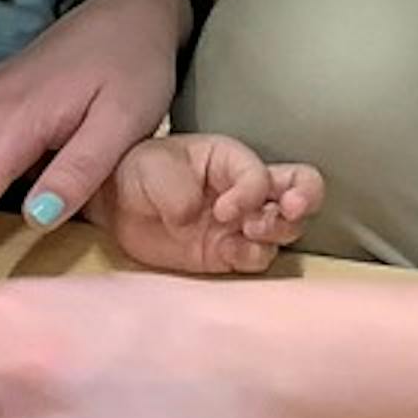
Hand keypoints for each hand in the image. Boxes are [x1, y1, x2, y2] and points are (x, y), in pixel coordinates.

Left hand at [91, 134, 322, 274]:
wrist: (114, 207)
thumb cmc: (138, 172)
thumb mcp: (151, 167)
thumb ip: (176, 189)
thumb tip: (193, 218)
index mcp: (231, 159)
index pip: (261, 174)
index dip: (251, 192)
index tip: (222, 209)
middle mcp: (246, 190)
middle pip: (303, 189)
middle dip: (304, 199)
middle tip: (288, 210)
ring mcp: (241, 224)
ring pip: (287, 228)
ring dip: (278, 232)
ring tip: (248, 234)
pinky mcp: (228, 254)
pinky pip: (258, 258)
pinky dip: (252, 258)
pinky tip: (230, 255)